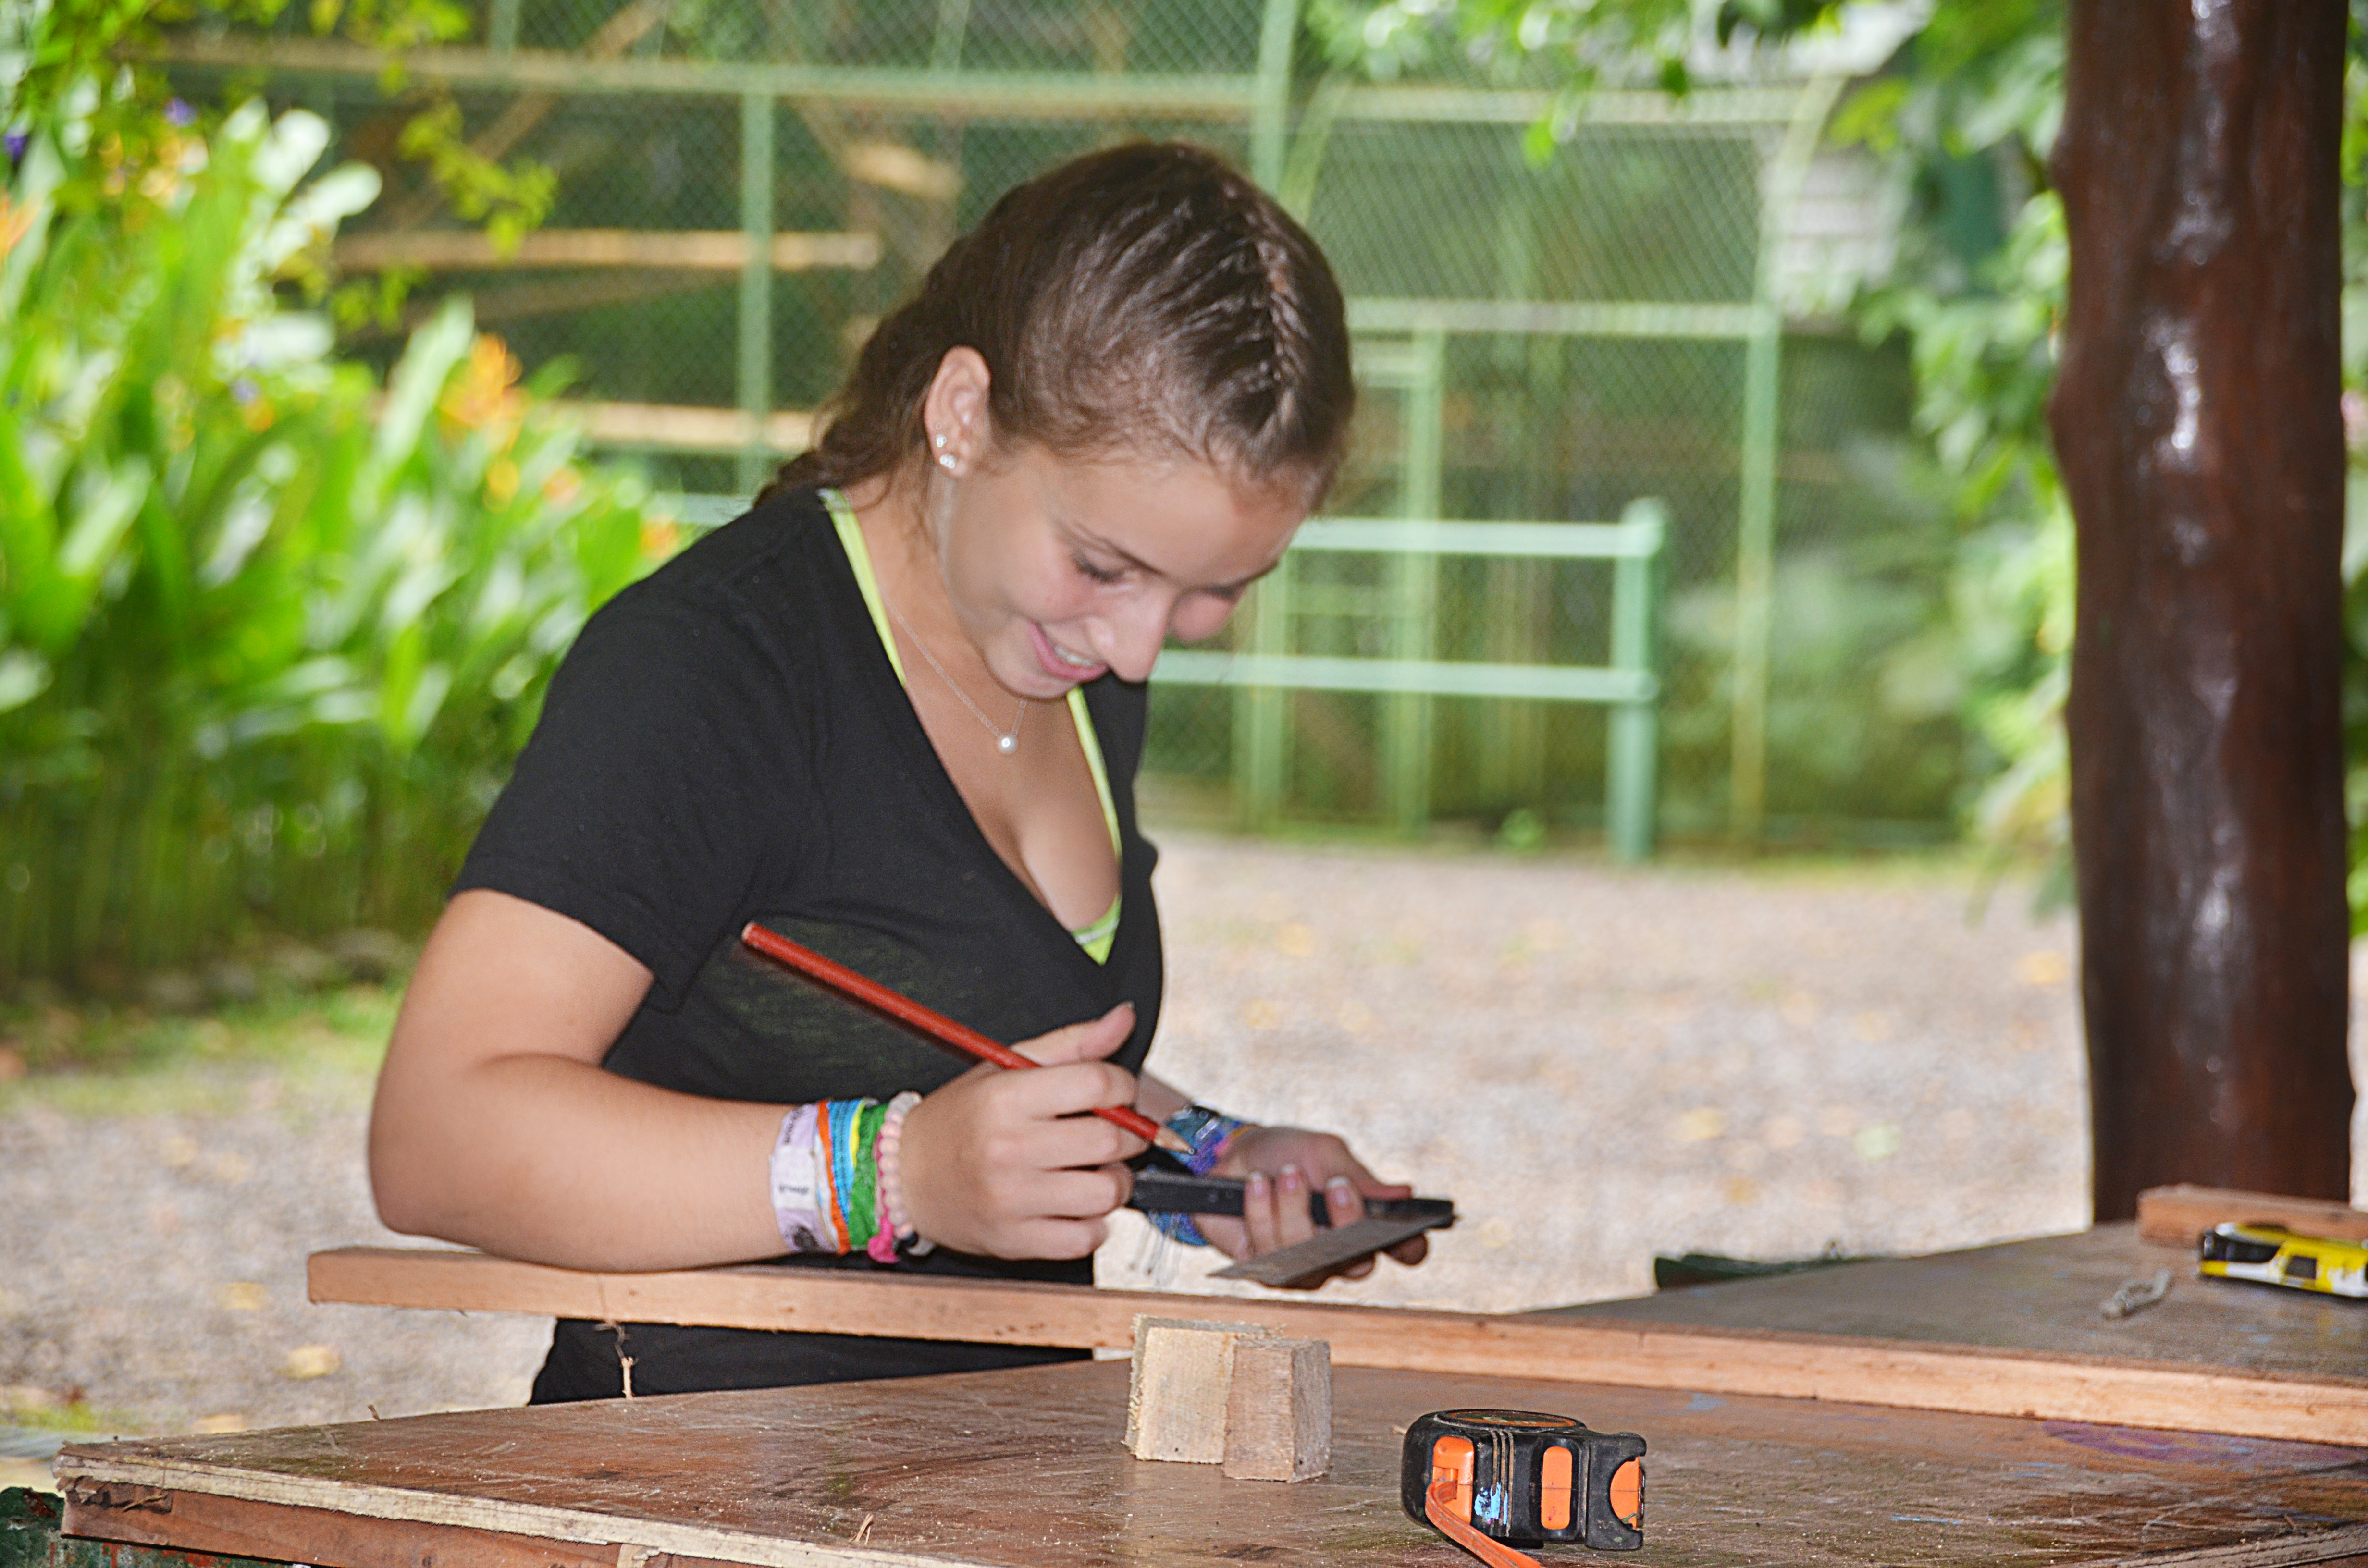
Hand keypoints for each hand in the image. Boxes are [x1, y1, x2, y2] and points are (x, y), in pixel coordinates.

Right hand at [898, 1003, 1145, 1259]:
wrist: (903, 1177)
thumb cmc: (958, 1119)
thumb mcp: (1004, 1066)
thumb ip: (1071, 1043)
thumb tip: (1123, 1018)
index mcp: (1006, 1097)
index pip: (1097, 1083)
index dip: (1124, 1087)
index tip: (1119, 1094)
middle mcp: (1008, 1148)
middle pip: (1110, 1140)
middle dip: (1128, 1136)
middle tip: (1113, 1134)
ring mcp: (1011, 1199)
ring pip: (1106, 1193)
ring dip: (1115, 1182)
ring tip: (1096, 1171)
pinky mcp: (1014, 1240)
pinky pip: (1085, 1239)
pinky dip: (1094, 1224)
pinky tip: (1076, 1205)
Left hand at [1195, 1124, 1429, 1287]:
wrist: (1235, 1154)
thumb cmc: (1287, 1154)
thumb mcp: (1325, 1153)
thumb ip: (1360, 1177)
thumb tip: (1404, 1194)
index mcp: (1365, 1226)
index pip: (1403, 1250)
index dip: (1410, 1247)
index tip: (1408, 1229)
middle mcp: (1339, 1255)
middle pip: (1359, 1263)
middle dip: (1347, 1221)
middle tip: (1335, 1184)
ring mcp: (1302, 1268)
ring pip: (1308, 1256)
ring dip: (1294, 1207)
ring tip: (1284, 1173)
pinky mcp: (1264, 1270)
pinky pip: (1267, 1251)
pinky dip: (1261, 1211)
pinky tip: (1255, 1185)